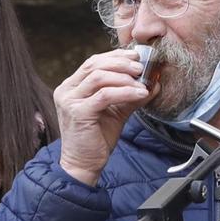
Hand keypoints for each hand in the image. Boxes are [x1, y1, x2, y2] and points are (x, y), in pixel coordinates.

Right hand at [53, 49, 149, 185]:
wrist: (84, 164)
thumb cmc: (97, 138)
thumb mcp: (116, 112)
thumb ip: (130, 96)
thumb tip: (153, 83)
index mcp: (72, 87)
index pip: (93, 62)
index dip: (115, 56)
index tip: (135, 56)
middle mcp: (67, 90)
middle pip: (94, 65)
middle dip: (121, 62)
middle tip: (141, 66)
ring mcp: (69, 101)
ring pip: (98, 77)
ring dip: (124, 77)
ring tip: (142, 81)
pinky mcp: (78, 113)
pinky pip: (104, 95)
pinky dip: (124, 92)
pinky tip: (139, 94)